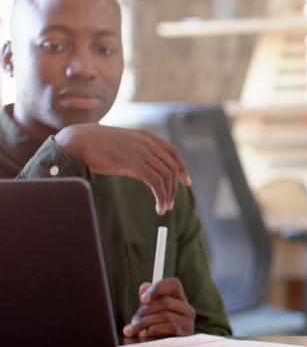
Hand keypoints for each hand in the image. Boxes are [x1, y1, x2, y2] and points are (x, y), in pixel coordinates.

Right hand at [54, 123, 190, 214]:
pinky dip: (160, 196)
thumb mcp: (125, 145)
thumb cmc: (98, 145)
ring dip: (168, 195)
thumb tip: (148, 171)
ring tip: (163, 208)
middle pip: (172, 167)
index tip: (186, 182)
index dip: (182, 168)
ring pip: (166, 176)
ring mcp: (142, 152)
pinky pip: (156, 182)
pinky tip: (157, 207)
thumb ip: (139, 153)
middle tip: (169, 203)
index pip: (173, 152)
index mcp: (147, 137)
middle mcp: (148, 144)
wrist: (80, 140)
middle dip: (174, 187)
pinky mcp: (133, 163)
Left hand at [122, 278, 195, 338]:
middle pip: (166, 301)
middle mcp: (187, 310)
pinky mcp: (185, 336)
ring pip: (165, 315)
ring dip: (145, 322)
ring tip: (134, 329)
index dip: (158, 288)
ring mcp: (188, 323)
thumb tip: (144, 286)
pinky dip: (152, 330)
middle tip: (133, 320)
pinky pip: (169, 328)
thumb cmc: (155, 331)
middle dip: (144, 311)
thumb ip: (148, 300)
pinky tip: (144, 335)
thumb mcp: (150, 314)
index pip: (173, 284)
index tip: (143, 299)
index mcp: (179, 300)